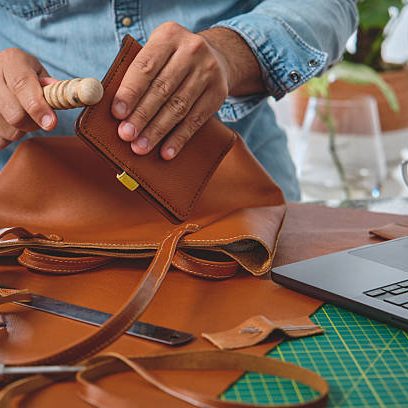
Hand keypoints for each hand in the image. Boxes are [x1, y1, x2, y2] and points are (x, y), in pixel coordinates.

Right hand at [0, 48, 56, 149]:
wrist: (5, 75)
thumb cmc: (30, 77)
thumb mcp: (42, 76)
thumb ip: (52, 89)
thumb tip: (59, 100)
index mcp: (12, 60)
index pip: (22, 85)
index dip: (37, 107)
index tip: (51, 124)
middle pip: (15, 115)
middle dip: (33, 124)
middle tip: (41, 119)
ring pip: (8, 130)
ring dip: (21, 131)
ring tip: (22, 116)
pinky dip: (7, 136)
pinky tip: (9, 122)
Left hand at [112, 22, 230, 159]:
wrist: (217, 57)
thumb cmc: (174, 60)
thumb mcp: (158, 53)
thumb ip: (139, 74)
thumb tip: (116, 111)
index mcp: (169, 36)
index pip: (145, 67)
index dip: (130, 92)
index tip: (117, 113)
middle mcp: (192, 50)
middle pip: (162, 89)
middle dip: (141, 115)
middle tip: (126, 135)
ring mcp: (208, 71)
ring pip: (178, 107)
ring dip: (157, 131)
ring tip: (140, 147)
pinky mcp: (218, 93)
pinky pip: (195, 120)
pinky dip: (179, 138)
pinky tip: (166, 152)